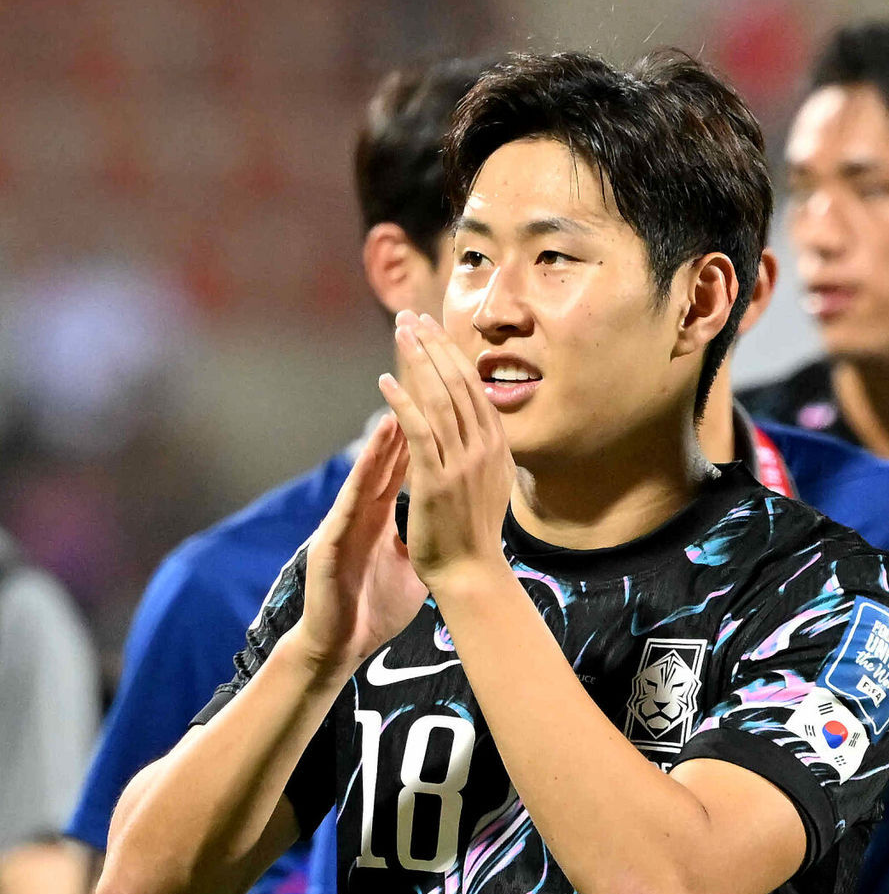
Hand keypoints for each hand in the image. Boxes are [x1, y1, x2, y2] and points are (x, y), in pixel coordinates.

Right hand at [296, 413, 426, 678]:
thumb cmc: (372, 608)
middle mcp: (360, 516)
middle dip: (402, 428)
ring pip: (362, 480)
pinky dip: (355, 487)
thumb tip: (448, 524)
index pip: (403, 471)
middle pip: (382, 465)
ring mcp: (343, 528)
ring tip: (393, 416)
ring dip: (376, 449)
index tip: (444, 410)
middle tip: (419, 397)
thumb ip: (420, 539)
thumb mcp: (405, 568)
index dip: (422, 439)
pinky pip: (345, 511)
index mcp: (379, 518)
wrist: (340, 643)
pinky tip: (366, 466)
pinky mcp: (329, 547)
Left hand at [379, 311, 515, 592]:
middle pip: (457, 384)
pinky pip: (419, 430)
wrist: (472, 576)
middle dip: (434, 346)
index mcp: (497, 448)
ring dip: (418, 361)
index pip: (473, 388)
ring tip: (399, 333)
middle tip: (412, 317)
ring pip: (439, 399)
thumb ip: (483, 454)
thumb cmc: (474, 538)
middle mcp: (484, 449)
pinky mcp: (437, 480)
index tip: (433, 330)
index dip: (452, 355)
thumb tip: (477, 430)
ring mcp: (463, 464)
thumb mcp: (490, 486)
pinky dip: (403, 401)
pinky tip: (386, 380)